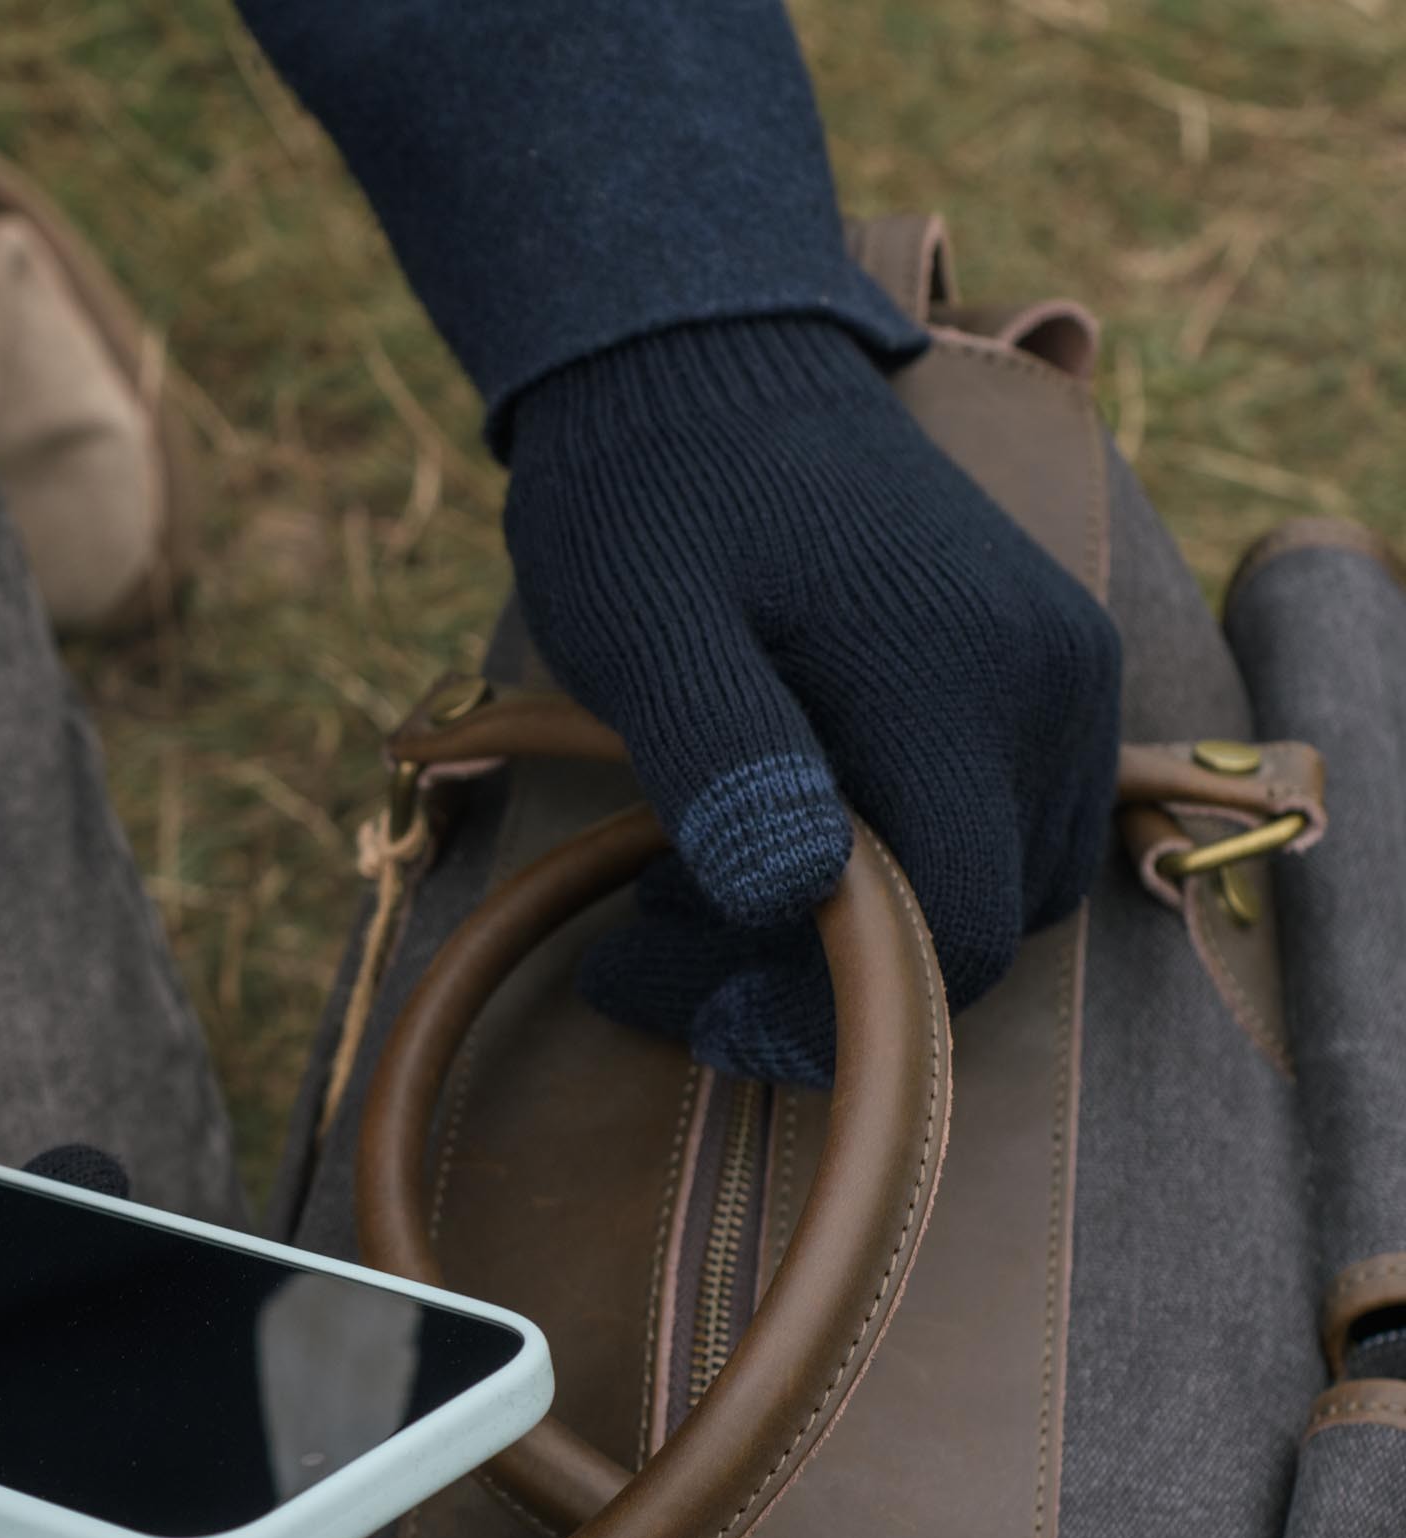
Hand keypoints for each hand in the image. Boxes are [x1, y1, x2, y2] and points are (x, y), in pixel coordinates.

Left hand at [499, 315, 1121, 1082]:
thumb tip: (793, 890)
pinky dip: (900, 857)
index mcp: (959, 682)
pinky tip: (779, 825)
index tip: (676, 1003)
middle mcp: (1050, 684)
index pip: (946, 934)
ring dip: (860, 923)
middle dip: (820, 973)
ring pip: (997, 881)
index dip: (817, 1012)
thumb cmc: (652, 492)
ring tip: (699, 879)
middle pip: (978, 922)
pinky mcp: (1042, 661)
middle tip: (654, 934)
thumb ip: (723, 759)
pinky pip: (1003, 816)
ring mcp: (1061, 671)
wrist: (701, 356)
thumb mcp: (647, 627)